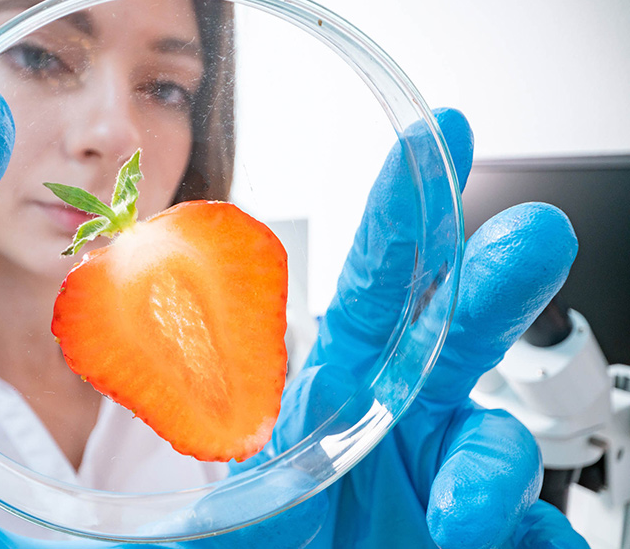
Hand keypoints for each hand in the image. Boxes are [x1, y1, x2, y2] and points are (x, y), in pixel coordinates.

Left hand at [226, 108, 588, 547]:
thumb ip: (199, 493)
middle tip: (532, 235)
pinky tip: (506, 547)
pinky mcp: (498, 533)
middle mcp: (408, 420)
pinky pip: (539, 531)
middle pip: (464, 333)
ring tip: (460, 515)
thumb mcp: (235, 514)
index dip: (405, 215)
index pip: (379, 287)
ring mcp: (456, 475)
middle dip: (499, 279)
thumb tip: (108, 506)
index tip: (437, 140)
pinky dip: (533, 538)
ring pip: (501, 445)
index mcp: (345, 391)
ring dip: (490, 472)